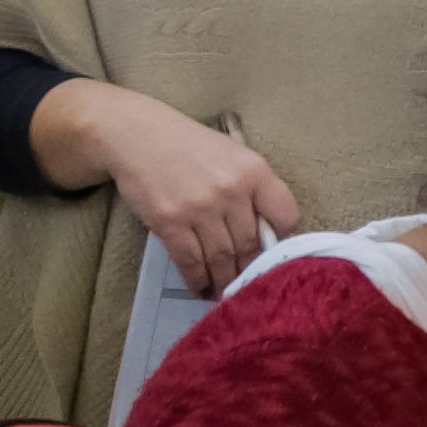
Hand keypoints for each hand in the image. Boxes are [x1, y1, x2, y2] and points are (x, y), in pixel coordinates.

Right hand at [39, 81, 301, 292]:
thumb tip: (269, 234)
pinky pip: (191, 262)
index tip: (275, 253)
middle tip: (248, 284)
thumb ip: (255, 189)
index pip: (286, 215)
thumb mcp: (234, 155)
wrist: (140, 136)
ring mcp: (200, 208)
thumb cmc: (192, 147)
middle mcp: (230, 190)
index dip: (283, 239)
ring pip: (223, 259)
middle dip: (250, 270)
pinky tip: (201, 288)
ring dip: (225, 281)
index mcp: (254, 170)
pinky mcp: (170, 223)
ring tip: (226, 291)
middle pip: (251, 245)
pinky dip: (198, 281)